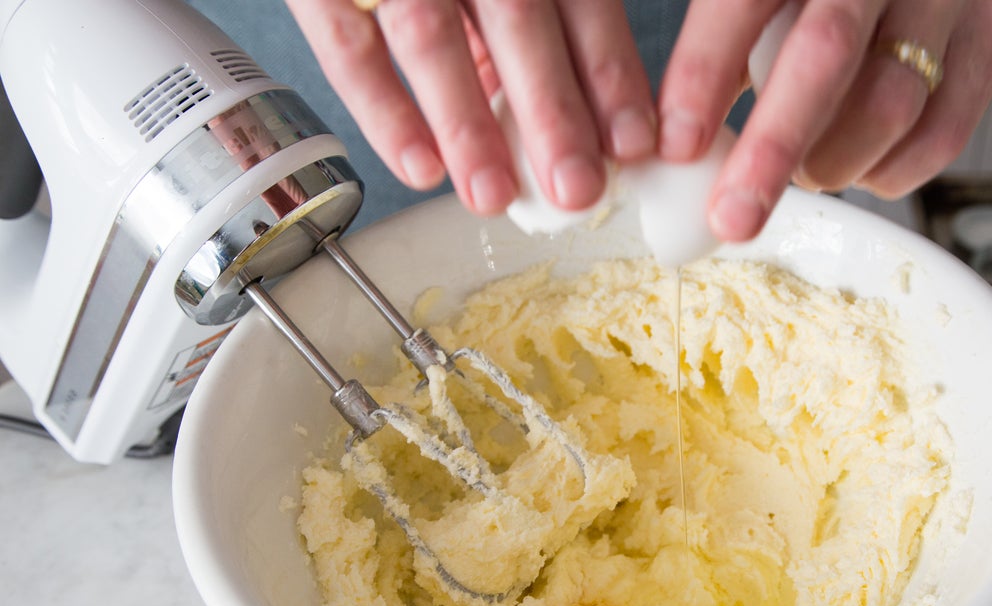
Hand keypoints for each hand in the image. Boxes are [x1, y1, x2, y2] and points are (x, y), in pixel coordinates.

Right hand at [283, 0, 655, 215]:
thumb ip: (531, 30)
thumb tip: (575, 122)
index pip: (581, 0)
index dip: (610, 72)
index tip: (635, 144)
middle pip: (517, 18)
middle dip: (552, 110)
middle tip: (576, 187)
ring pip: (431, 36)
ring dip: (467, 125)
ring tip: (494, 194)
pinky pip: (349, 48)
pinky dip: (385, 112)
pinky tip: (422, 168)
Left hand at [658, 0, 991, 240]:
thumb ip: (725, 41)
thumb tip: (678, 144)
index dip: (706, 72)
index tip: (678, 145)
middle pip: (826, 55)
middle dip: (772, 149)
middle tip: (732, 217)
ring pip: (891, 103)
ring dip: (832, 162)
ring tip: (804, 171)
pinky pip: (943, 132)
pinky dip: (890, 171)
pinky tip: (860, 165)